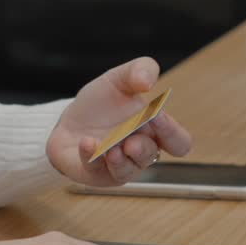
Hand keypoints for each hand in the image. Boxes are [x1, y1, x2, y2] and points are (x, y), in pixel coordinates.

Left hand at [46, 56, 191, 187]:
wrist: (67, 120)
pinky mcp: (96, 173)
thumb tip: (148, 81)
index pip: (178, 142)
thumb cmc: (100, 104)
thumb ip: (139, 70)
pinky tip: (87, 143)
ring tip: (111, 148)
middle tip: (131, 141)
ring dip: (120, 160)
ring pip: (127, 170)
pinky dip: (92, 156)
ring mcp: (119, 165)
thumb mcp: (119, 79)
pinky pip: (97, 170)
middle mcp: (139, 151)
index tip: (157, 116)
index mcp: (154, 131)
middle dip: (143, 149)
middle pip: (152, 156)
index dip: (173, 133)